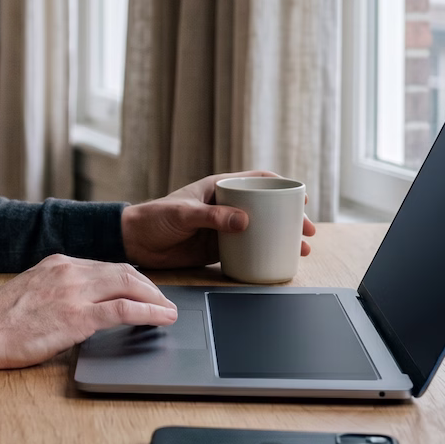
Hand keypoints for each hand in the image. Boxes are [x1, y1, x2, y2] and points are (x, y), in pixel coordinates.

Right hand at [0, 253, 177, 369]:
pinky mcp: (77, 316)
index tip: (143, 290)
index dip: (130, 279)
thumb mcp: (33, 291)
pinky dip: (148, 312)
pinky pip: (123, 309)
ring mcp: (74, 291)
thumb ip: (59, 290)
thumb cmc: (0, 320)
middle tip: (164, 301)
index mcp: (59, 263)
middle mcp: (70, 270)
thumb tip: (81, 304)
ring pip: (128, 285)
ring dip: (154, 298)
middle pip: (123, 271)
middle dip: (149, 287)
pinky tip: (162, 319)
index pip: (105, 265)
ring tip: (169, 310)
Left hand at [120, 171, 315, 268]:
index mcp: (219, 187)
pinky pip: (248, 249)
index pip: (257, 181)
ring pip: (261, 229)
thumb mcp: (185, 214)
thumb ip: (213, 217)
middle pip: (266, 207)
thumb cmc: (155, 218)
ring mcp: (224, 227)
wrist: (135, 242)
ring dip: (282, 238)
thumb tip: (247, 221)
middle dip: (290, 217)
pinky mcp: (218, 247)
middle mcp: (225, 206)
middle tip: (308, 231)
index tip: (302, 198)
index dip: (282, 187)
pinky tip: (277, 262)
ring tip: (302, 250)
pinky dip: (265, 253)